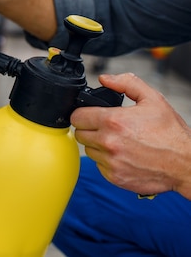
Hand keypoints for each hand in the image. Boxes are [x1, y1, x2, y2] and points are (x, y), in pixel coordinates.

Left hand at [72, 73, 190, 198]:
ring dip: (98, 145)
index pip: (77, 117)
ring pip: (89, 150)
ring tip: (118, 141)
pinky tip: (123, 154)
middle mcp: (108, 142)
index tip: (90, 115)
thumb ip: (126, 83)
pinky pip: (99, 165)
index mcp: (113, 121)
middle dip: (90, 128)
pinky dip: (107, 160)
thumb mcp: (153, 99)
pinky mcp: (114, 177)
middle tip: (106, 128)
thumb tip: (105, 79)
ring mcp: (110, 162)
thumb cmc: (171, 133)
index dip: (83, 113)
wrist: (185, 163)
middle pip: (80, 134)